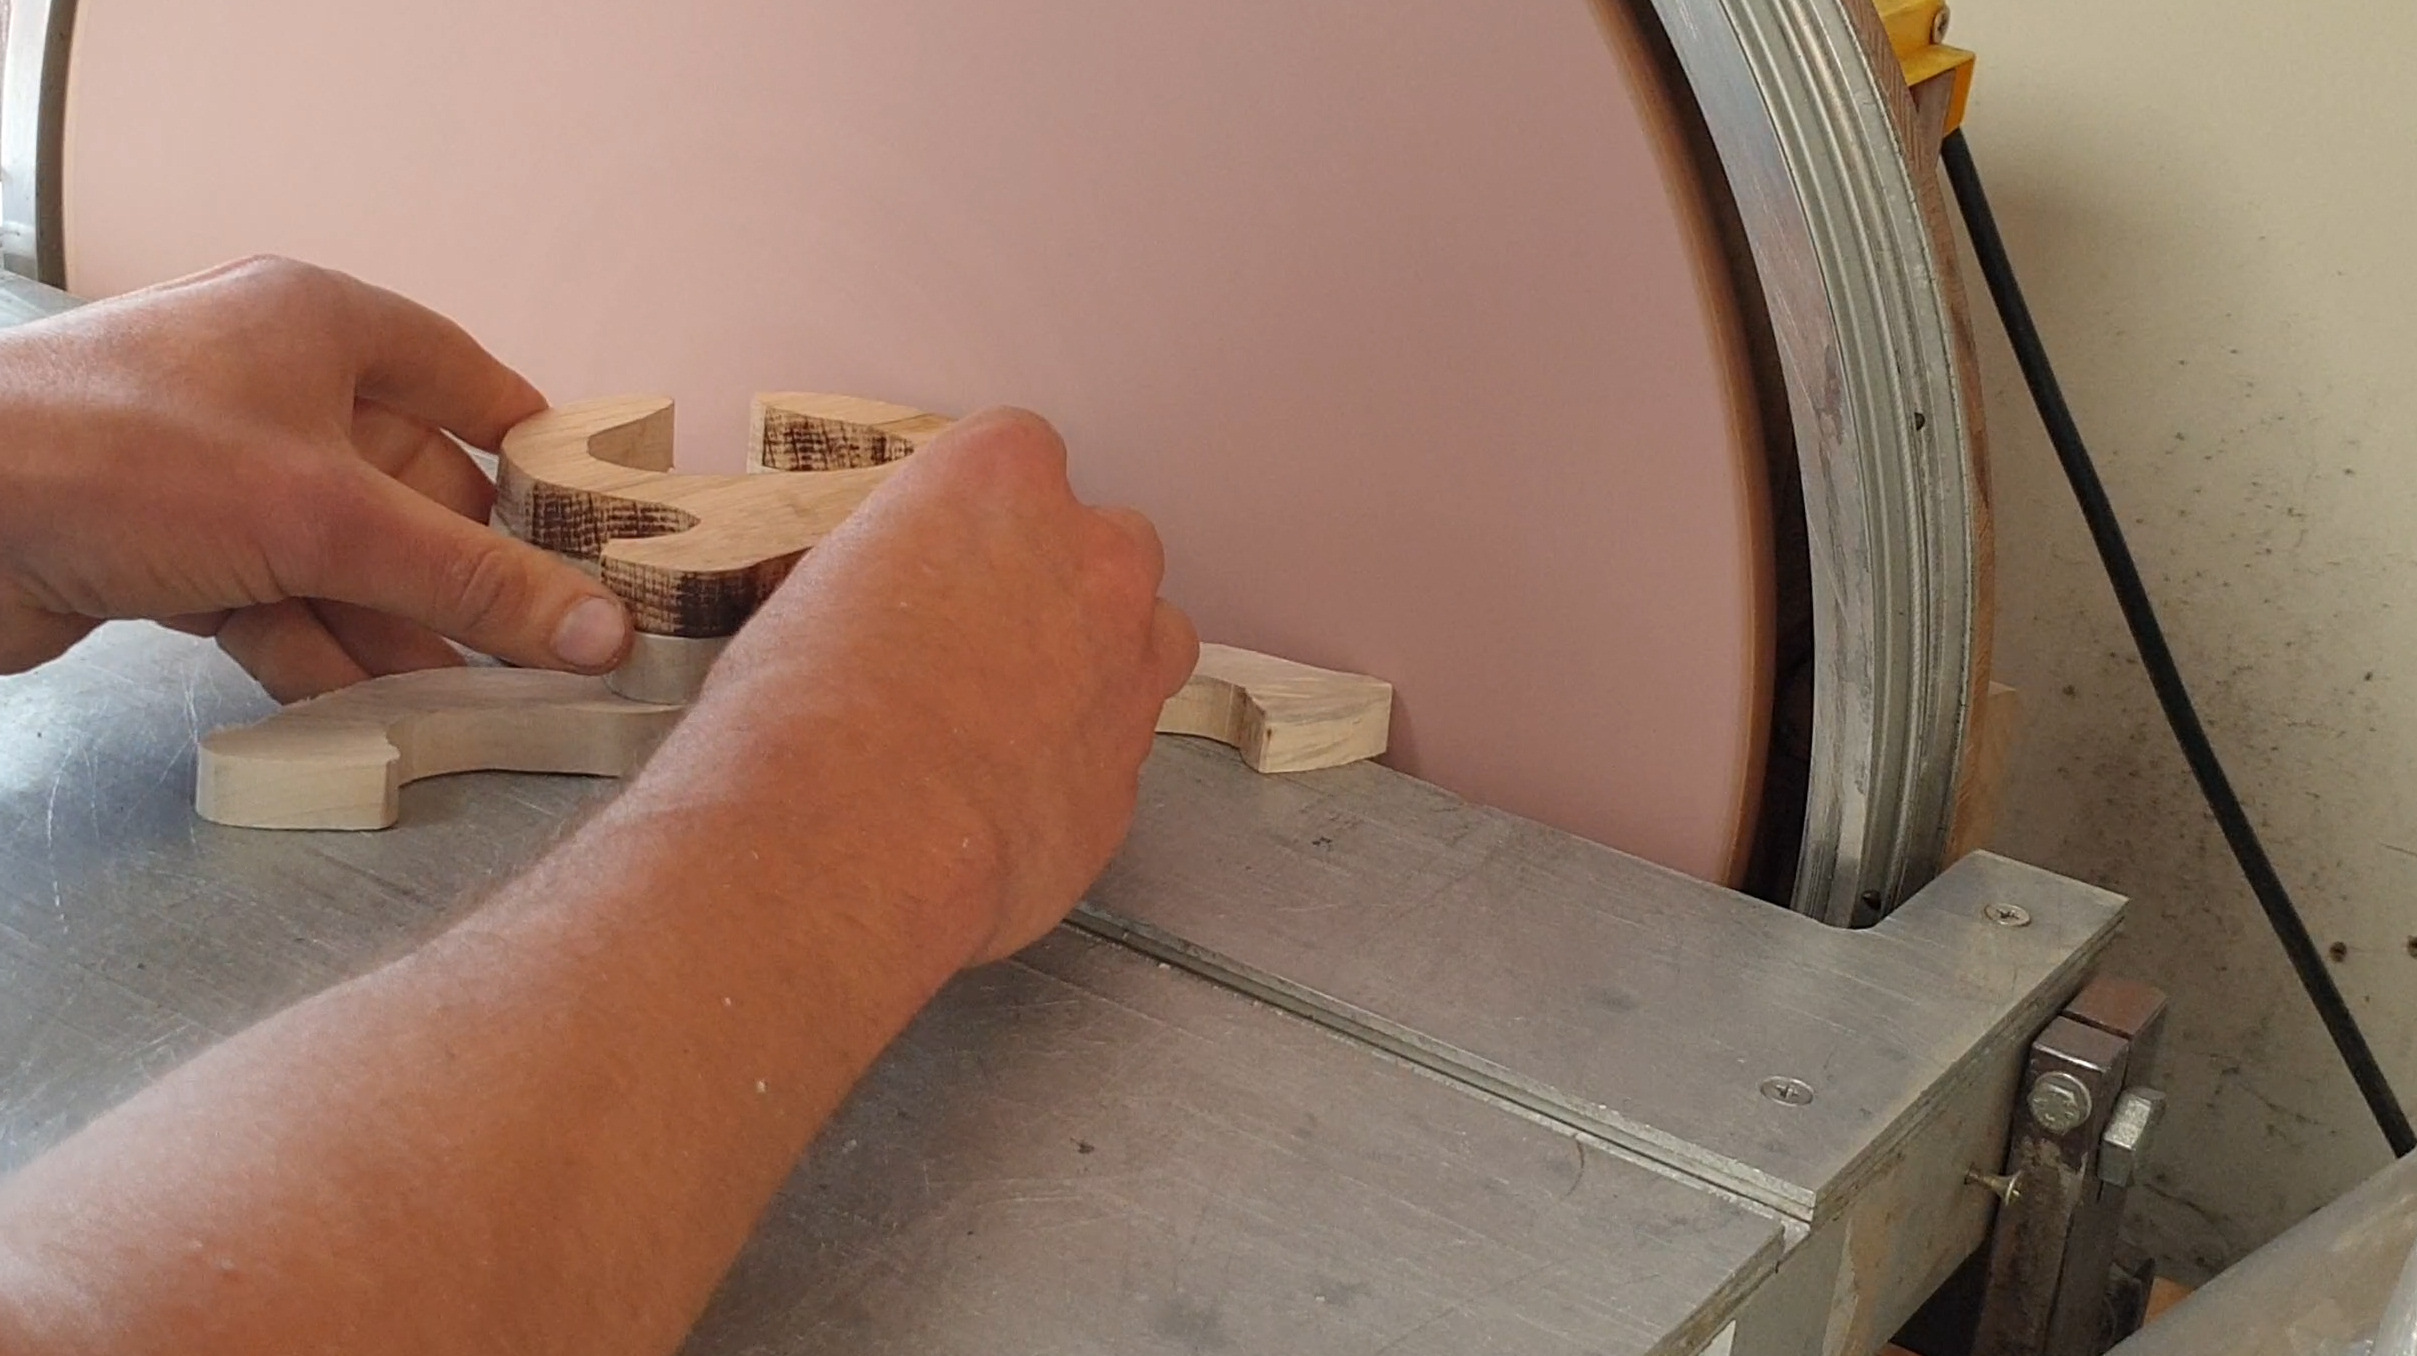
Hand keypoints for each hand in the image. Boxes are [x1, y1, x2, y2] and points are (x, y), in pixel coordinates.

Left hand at [0, 256, 631, 698]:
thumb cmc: (125, 460)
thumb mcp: (329, 520)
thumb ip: (475, 581)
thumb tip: (604, 630)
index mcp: (319, 324)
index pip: (463, 376)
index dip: (533, 449)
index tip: (595, 525)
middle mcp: (271, 384)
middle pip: (409, 485)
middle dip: (463, 573)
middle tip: (538, 648)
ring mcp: (215, 466)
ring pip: (344, 554)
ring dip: (396, 628)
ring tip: (461, 704)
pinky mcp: (167, 542)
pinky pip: (276, 597)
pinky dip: (316, 650)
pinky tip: (358, 709)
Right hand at [633, 406, 1198, 966]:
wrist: (854, 838)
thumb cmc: (806, 709)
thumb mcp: (818, 587)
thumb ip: (900, 567)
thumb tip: (895, 598)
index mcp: (1003, 482)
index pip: (1021, 451)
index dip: (982, 509)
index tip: (949, 549)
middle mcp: (1091, 557)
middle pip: (1109, 541)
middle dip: (1061, 582)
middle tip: (983, 640)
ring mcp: (1130, 663)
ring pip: (1151, 637)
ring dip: (1102, 661)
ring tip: (1015, 713)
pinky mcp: (1134, 767)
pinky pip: (1121, 743)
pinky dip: (1081, 757)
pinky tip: (1009, 789)